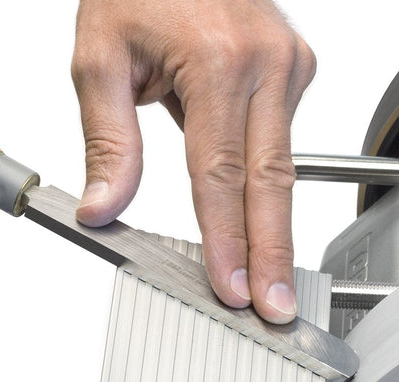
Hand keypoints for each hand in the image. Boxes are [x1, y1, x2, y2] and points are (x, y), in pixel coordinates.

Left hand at [71, 0, 315, 323]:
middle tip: (276, 308)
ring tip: (271, 280)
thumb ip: (108, 140)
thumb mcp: (100, 56)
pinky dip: (269, 183)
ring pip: (286, 168)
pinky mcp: (298, 69)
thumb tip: (105, 208)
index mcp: (216, 60)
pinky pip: (285, 140)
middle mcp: (266, 64)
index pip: (221, 174)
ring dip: (275, 229)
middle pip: (272, 183)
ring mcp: (291, 65)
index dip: (228, 239)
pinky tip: (258, 215)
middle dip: (272, 253)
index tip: (233, 288)